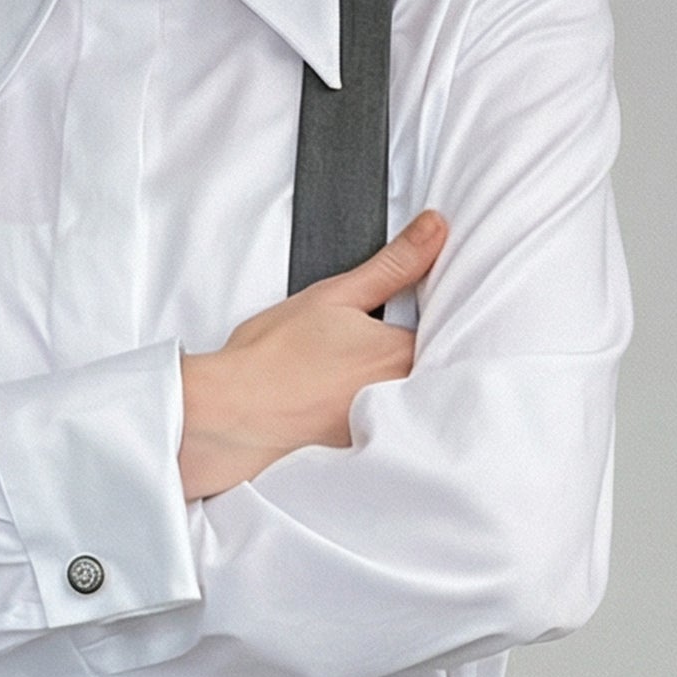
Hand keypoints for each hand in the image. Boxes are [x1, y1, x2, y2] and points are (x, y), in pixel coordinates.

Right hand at [177, 208, 446, 498]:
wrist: (231, 410)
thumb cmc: (271, 357)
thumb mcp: (336, 294)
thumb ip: (394, 264)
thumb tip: (435, 229)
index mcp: (402, 354)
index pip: (445, 325)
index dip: (428, 310)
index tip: (403, 305)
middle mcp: (401, 395)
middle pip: (429, 361)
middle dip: (409, 343)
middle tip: (363, 337)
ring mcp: (381, 425)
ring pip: (405, 391)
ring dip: (391, 376)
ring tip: (344, 364)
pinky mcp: (358, 447)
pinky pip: (381, 419)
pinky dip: (369, 403)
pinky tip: (337, 393)